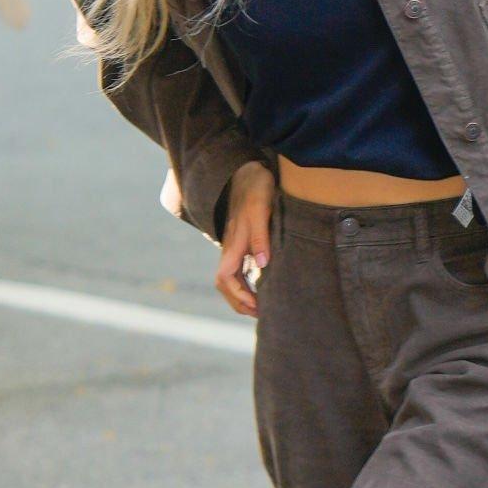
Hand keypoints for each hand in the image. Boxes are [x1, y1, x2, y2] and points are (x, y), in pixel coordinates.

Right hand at [215, 161, 276, 317]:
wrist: (250, 173)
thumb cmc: (256, 190)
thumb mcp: (259, 211)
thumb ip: (261, 237)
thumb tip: (262, 266)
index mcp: (232, 244)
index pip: (225, 278)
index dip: (238, 296)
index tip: (256, 306)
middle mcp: (230, 248)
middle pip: (225, 284)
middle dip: (239, 302)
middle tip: (260, 314)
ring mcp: (234, 246)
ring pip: (230, 279)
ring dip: (241, 295)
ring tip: (260, 308)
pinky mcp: (242, 243)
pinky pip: (239, 270)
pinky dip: (246, 284)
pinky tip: (261, 288)